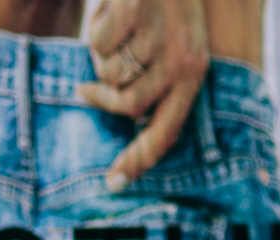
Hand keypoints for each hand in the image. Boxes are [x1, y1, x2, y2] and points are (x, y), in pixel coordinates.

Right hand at [75, 0, 209, 191]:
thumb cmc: (165, 9)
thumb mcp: (175, 49)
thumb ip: (157, 86)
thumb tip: (130, 123)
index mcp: (194, 74)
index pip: (166, 131)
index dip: (138, 159)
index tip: (113, 181)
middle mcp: (182, 58)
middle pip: (127, 104)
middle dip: (101, 97)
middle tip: (85, 89)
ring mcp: (159, 34)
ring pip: (108, 72)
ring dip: (101, 56)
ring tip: (116, 32)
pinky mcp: (135, 11)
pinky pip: (98, 42)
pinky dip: (95, 29)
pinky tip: (111, 12)